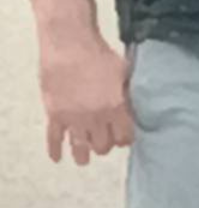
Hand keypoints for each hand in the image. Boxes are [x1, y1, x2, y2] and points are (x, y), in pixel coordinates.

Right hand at [39, 34, 131, 165]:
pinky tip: (57, 158)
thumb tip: (135, 101)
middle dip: (106, 146)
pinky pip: (54, 138)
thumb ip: (128, 91)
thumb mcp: (124, 71)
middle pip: (102, 145)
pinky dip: (55, 150)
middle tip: (105, 143)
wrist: (70, 47)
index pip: (124, 135)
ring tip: (85, 160)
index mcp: (116, 107)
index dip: (125, 139)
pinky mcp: (55, 114)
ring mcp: (74, 118)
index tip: (124, 139)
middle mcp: (95, 117)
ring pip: (80, 146)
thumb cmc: (100, 54)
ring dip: (83, 155)